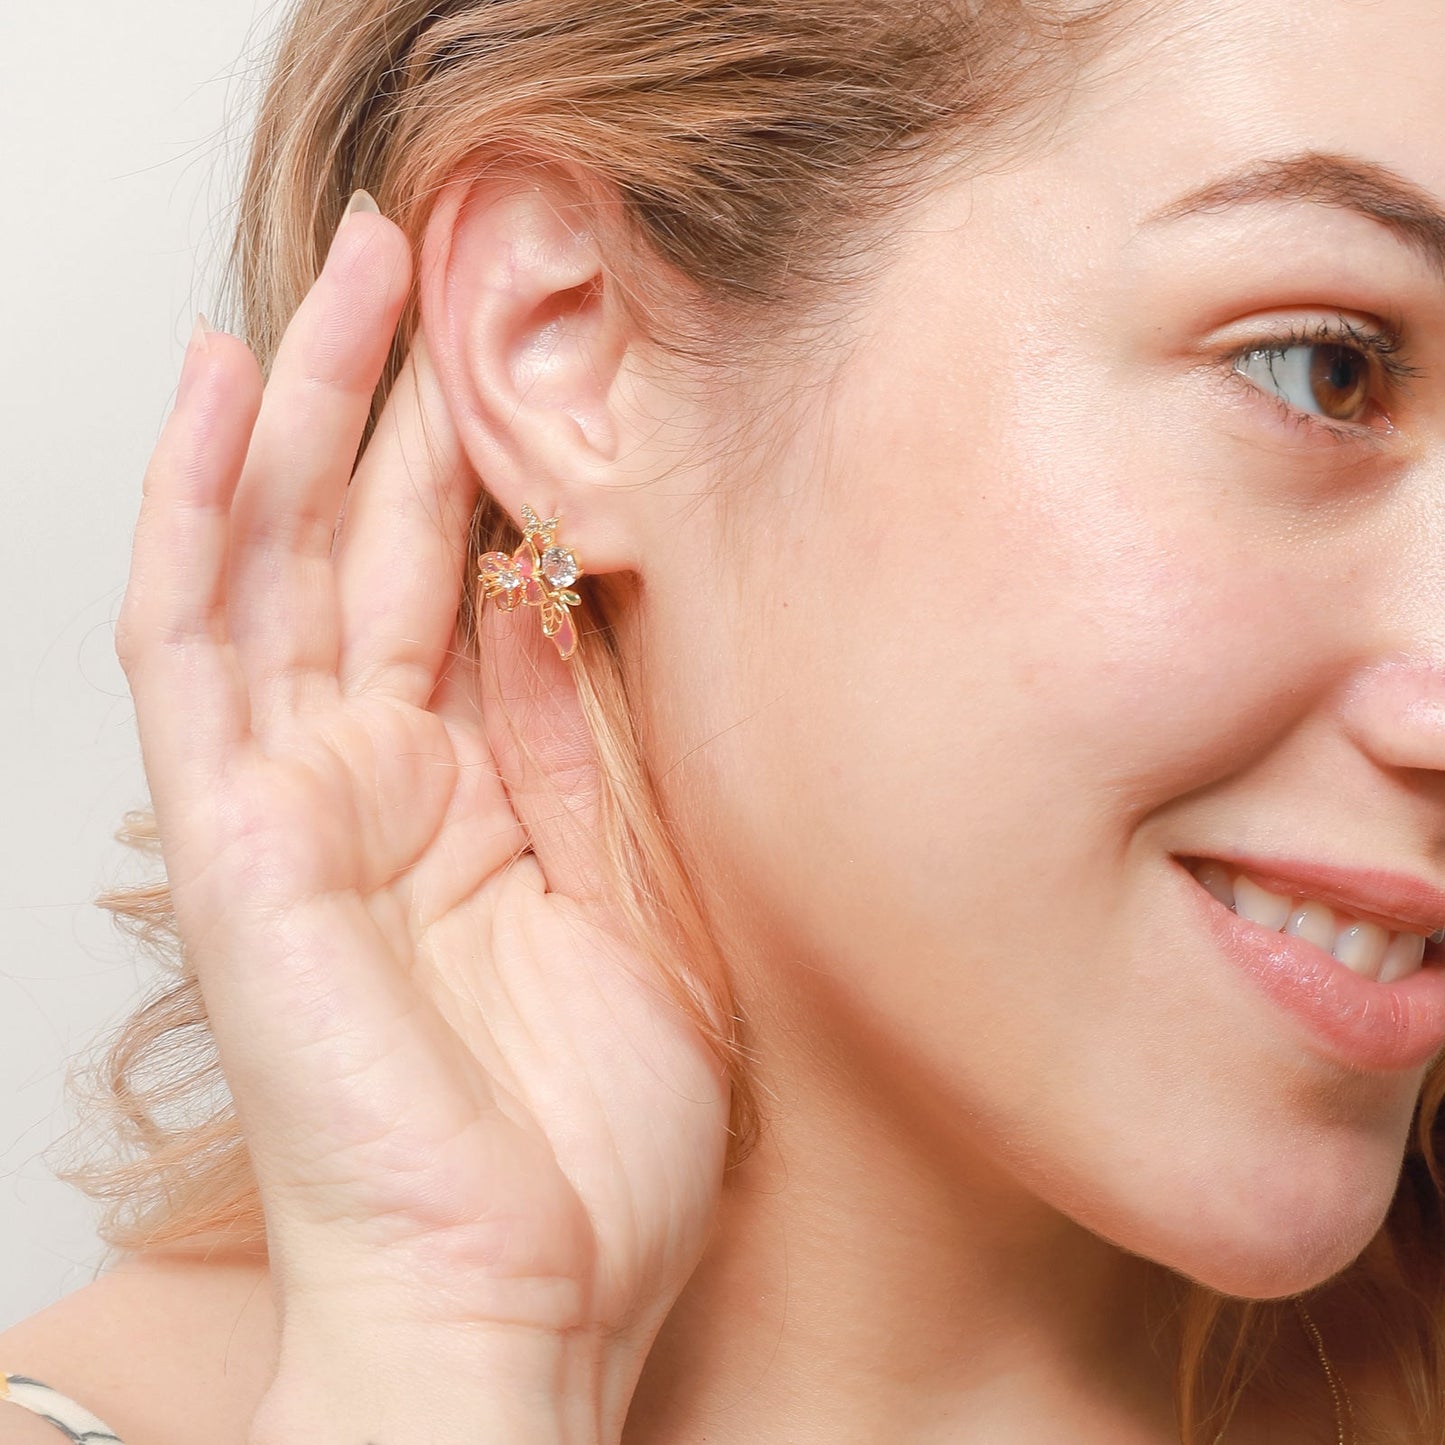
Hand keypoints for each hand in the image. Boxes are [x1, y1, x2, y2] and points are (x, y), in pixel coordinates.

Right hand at [117, 201, 729, 1440]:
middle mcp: (375, 783)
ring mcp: (296, 799)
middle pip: (372, 545)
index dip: (489, 469)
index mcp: (472, 805)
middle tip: (436, 255)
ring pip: (281, 556)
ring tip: (347, 268)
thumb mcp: (635, 909)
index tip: (532, 360)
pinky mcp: (237, 834)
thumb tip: (563, 606)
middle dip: (398, 397)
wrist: (525, 1298)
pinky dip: (193, 511)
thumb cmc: (591, 1146)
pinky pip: (191, 641)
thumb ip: (587, 754)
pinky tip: (217, 389)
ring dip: (305, 407)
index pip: (465, 594)